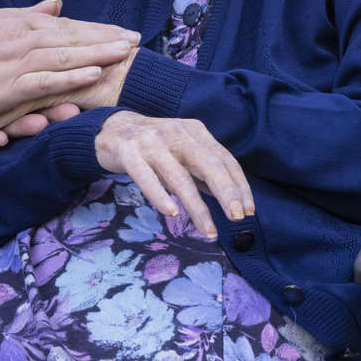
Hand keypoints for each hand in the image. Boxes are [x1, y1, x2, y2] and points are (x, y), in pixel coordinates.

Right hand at [0, 0, 137, 120]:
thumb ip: (24, 14)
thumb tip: (55, 3)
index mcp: (18, 21)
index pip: (65, 24)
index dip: (95, 28)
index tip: (120, 31)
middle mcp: (21, 37)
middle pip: (71, 36)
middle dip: (105, 38)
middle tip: (136, 39)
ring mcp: (15, 61)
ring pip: (65, 55)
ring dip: (98, 53)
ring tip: (125, 53)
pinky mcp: (7, 86)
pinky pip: (46, 80)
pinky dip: (71, 76)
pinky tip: (94, 74)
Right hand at [94, 111, 254, 237]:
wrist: (111, 129)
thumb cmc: (154, 146)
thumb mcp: (183, 151)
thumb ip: (203, 171)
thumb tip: (231, 199)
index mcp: (194, 131)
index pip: (223, 158)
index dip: (239, 184)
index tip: (249, 210)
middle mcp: (176, 133)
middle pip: (207, 163)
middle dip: (226, 192)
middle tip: (238, 217)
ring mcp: (151, 142)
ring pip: (179, 176)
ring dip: (197, 206)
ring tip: (209, 230)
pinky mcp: (129, 153)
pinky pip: (146, 177)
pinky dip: (160, 195)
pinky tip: (172, 213)